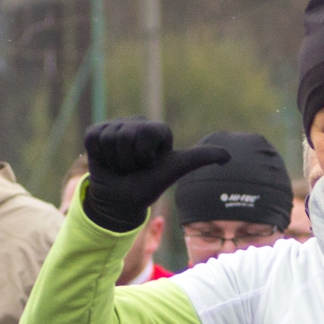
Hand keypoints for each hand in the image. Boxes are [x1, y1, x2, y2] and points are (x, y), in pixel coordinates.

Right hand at [81, 119, 230, 231]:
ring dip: (115, 159)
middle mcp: (136, 123)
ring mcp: (114, 126)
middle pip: (127, 134)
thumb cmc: (150, 185)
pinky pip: (94, 137)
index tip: (150, 164)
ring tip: (120, 166)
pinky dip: (98, 155)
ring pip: (110, 137)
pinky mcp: (95, 133)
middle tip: (133, 167)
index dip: (146, 155)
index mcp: (155, 129)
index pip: (146, 132)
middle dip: (129, 159)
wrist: (122, 200)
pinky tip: (106, 161)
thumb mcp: (176, 169)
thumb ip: (200, 158)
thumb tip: (228, 156)